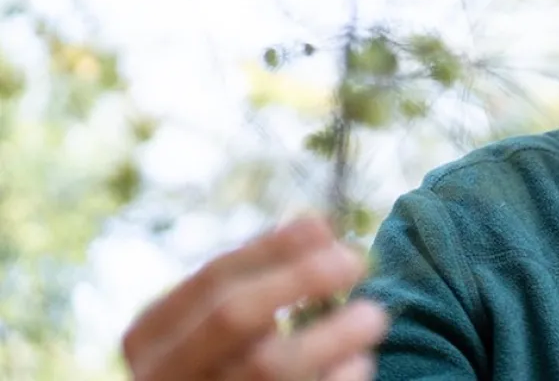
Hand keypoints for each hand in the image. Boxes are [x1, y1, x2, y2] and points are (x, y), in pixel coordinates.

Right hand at [122, 216, 388, 379]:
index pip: (212, 280)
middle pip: (233, 315)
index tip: (324, 227)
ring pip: (269, 365)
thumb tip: (320, 229)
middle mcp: (166, 376)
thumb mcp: (209, 332)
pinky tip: (360, 362)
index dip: (271, 249)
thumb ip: (250, 286)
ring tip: (373, 316)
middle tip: (355, 261)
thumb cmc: (219, 369)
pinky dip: (338, 377)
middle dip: (299, 278)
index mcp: (151, 339)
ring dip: (331, 333)